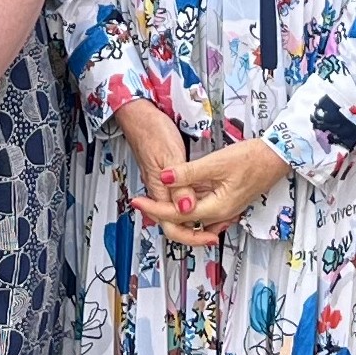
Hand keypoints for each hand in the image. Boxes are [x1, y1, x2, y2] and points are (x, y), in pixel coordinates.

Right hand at [113, 101, 219, 245]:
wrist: (139, 116)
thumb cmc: (152, 131)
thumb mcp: (171, 156)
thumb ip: (181, 184)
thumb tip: (187, 208)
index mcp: (160, 188)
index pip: (171, 223)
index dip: (190, 235)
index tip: (208, 238)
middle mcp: (161, 190)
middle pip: (174, 222)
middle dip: (194, 233)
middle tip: (213, 236)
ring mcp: (164, 184)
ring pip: (179, 211)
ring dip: (196, 220)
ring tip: (216, 223)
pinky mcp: (169, 177)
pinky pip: (181, 198)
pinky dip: (195, 205)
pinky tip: (206, 202)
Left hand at [152, 138, 290, 239]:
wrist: (276, 156)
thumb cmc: (253, 159)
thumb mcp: (216, 163)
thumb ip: (187, 173)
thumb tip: (164, 178)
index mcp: (216, 208)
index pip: (176, 215)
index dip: (154, 208)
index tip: (137, 202)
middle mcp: (220, 213)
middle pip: (183, 221)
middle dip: (161, 212)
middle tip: (143, 201)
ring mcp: (225, 208)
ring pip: (192, 215)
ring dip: (174, 208)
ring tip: (156, 198)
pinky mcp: (227, 201)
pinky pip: (203, 207)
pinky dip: (189, 203)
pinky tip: (183, 194)